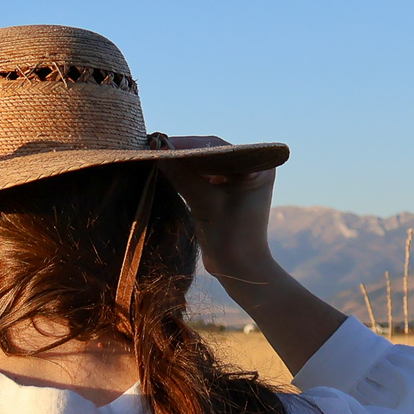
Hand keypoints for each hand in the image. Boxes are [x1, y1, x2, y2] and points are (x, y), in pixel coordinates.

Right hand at [159, 135, 277, 283]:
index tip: (162, 143)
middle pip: (211, 154)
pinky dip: (188, 176)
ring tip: (158, 159)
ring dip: (184, 164)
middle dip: (184, 153)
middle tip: (156, 149)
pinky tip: (169, 173)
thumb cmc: (230, 238)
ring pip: (206, 165)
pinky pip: (205, 178)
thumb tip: (158, 156)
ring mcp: (239, 180)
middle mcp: (251, 167)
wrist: (239, 269)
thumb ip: (183, 178)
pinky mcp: (227, 192)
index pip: (217, 147)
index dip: (188, 145)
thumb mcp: (205, 204)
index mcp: (257, 165)